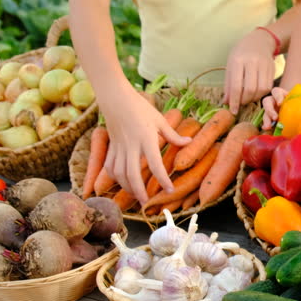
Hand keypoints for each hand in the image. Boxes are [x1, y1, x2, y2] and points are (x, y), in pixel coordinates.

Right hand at [102, 89, 190, 204]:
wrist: (115, 98)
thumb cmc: (140, 107)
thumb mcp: (159, 120)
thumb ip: (173, 135)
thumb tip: (189, 142)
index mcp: (146, 138)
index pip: (155, 163)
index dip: (162, 179)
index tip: (169, 190)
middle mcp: (131, 145)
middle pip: (132, 174)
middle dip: (139, 191)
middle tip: (146, 203)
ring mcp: (119, 147)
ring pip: (119, 173)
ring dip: (127, 187)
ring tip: (136, 196)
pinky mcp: (111, 146)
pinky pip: (110, 166)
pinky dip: (116, 178)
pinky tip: (123, 183)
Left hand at [224, 28, 277, 114]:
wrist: (259, 41)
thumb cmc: (241, 53)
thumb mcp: (230, 65)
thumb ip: (228, 84)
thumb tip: (226, 102)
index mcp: (238, 60)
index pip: (236, 86)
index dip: (234, 101)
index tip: (233, 111)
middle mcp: (252, 62)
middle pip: (250, 89)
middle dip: (244, 101)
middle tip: (240, 104)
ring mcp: (264, 65)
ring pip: (261, 89)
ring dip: (254, 98)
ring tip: (248, 98)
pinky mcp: (272, 68)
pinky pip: (268, 87)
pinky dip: (261, 94)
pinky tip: (256, 93)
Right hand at [261, 86, 287, 129]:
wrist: (300, 118)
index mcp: (282, 95)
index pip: (276, 92)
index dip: (277, 97)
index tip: (280, 104)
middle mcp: (274, 102)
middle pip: (267, 102)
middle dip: (270, 110)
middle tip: (275, 118)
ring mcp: (271, 111)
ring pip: (265, 113)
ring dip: (266, 119)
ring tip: (268, 127)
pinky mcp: (270, 120)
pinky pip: (265, 122)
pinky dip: (266, 125)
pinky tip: (267, 129)